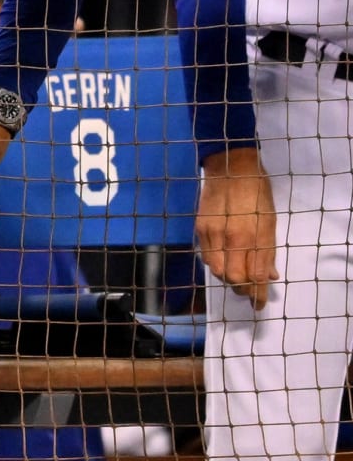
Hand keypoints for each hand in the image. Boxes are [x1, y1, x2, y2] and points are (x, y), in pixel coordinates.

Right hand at [197, 146, 278, 309]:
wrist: (231, 167)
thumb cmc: (257, 193)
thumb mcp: (270, 222)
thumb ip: (268, 251)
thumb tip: (268, 276)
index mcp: (252, 236)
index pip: (254, 276)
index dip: (257, 294)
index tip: (259, 304)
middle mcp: (230, 237)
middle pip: (231, 277)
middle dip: (241, 288)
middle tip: (248, 290)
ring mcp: (211, 231)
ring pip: (215, 268)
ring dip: (227, 277)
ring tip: (236, 275)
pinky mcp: (200, 226)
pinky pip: (205, 255)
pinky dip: (215, 263)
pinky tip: (224, 259)